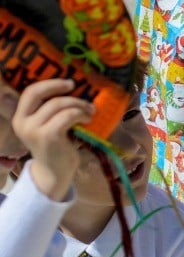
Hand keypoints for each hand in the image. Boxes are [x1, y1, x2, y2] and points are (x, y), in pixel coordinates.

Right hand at [12, 79, 93, 201]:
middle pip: (40, 93)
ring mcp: (34, 130)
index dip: (49, 83)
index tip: (68, 83)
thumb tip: (71, 84)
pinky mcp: (49, 136)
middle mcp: (23, 123)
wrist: (55, 173)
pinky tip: (88, 119)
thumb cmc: (55, 145)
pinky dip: (81, 113)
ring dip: (78, 104)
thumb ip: (49, 108)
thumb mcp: (46, 124)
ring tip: (89, 110)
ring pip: (58, 104)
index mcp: (20, 118)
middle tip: (75, 87)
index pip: (30, 92)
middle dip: (59, 86)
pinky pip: (68, 115)